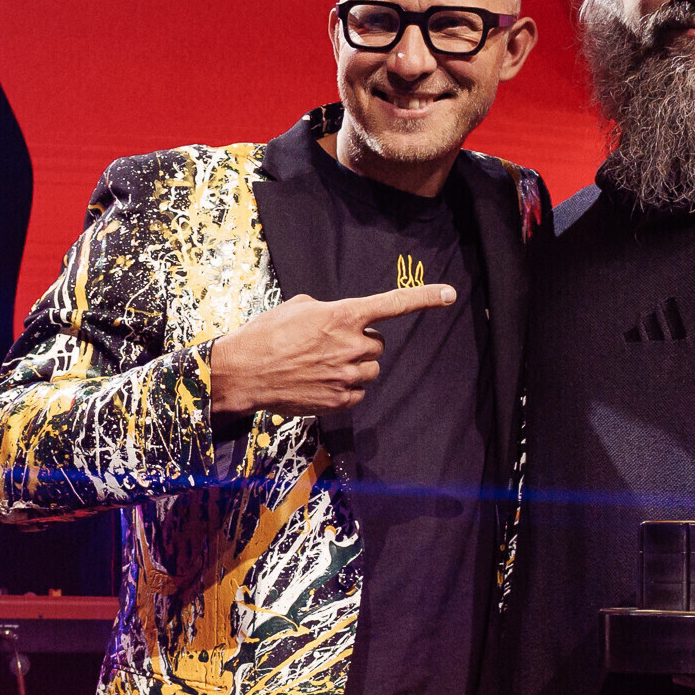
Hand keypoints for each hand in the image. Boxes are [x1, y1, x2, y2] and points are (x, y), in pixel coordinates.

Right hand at [208, 285, 454, 416]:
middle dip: (359, 343)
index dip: (424, 298)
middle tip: (329, 345)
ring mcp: (348, 375)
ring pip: (370, 369)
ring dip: (353, 366)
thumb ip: (330, 310)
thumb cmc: (266, 334)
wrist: (243, 372)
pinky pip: (359, 392)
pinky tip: (319, 382)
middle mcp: (351, 345)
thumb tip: (340, 321)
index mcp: (342, 315)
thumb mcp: (298, 307)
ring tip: (321, 365)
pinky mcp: (341, 400)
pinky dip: (345, 388)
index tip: (450, 294)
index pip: (393, 304)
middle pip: (377, 344)